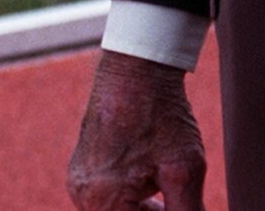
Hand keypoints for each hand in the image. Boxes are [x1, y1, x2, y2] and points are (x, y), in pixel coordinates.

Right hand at [65, 51, 207, 210]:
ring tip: (166, 186)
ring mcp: (79, 182)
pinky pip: (108, 198)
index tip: (180, 201)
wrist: (137, 67)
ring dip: (143, 210)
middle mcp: (83, 196)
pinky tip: (152, 177)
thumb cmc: (160, 114)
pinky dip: (131, 198)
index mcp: (102, 202)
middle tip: (177, 197)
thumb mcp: (184, 170)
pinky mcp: (82, 170)